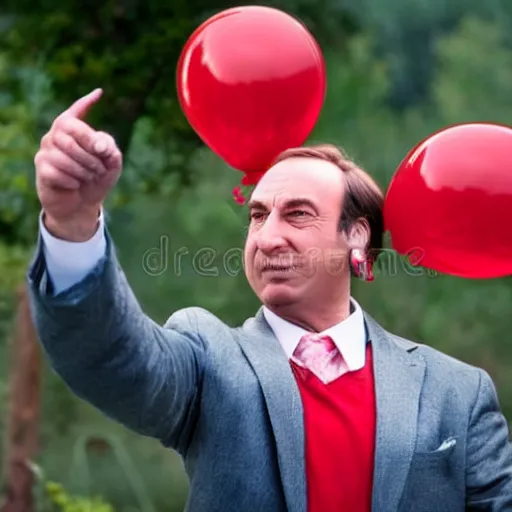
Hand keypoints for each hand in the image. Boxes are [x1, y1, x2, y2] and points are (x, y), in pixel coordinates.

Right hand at [34, 89, 121, 240]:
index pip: (75, 112)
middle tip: (100, 168)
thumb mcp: (111, 164)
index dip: (85, 103)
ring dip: (84, 169)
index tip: (99, 93)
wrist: (82, 205)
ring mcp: (46, 151)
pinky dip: (73, 181)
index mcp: (73, 131)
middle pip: (72, 133)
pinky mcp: (42, 169)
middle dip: (91, 153)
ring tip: (90, 177)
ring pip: (65, 154)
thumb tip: (100, 144)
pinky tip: (75, 185)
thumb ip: (110, 150)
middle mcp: (56, 136)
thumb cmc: (96, 179)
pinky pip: (58, 171)